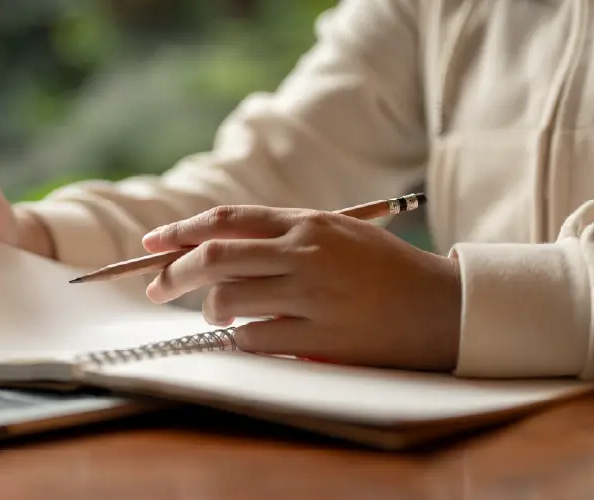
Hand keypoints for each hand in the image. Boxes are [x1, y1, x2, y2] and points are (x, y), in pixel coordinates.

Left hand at [141, 205, 461, 371]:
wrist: (441, 307)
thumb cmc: (385, 269)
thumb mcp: (338, 233)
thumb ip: (283, 233)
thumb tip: (217, 243)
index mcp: (306, 224)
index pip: (226, 221)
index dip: (180, 231)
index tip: (151, 244)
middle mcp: (304, 254)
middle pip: (214, 258)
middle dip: (173, 274)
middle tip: (156, 287)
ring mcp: (311, 295)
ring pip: (227, 300)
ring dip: (209, 310)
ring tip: (217, 314)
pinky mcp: (320, 335)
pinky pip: (254, 338)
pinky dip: (240, 339)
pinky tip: (249, 336)